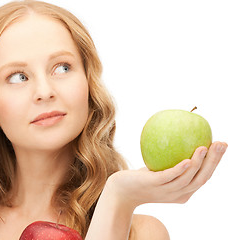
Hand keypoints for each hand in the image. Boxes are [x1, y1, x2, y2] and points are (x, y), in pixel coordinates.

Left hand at [107, 141, 227, 206]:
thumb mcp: (158, 169)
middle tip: (221, 143)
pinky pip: (169, 177)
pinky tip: (187, 159)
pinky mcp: (153, 186)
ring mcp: (166, 192)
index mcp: (183, 191)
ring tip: (205, 147)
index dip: (215, 161)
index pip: (204, 176)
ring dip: (199, 163)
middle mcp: (178, 194)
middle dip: (214, 161)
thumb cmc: (140, 178)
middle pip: (202, 178)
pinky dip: (180, 170)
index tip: (221, 144)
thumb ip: (170, 158)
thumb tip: (178, 133)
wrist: (121, 191)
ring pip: (188, 179)